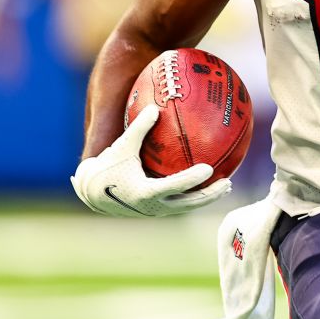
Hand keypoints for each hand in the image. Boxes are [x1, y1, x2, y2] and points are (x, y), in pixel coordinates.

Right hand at [71, 106, 231, 216]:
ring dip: (207, 198)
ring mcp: (156, 211)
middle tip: (227, 182)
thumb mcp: (121, 146)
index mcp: (145, 192)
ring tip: (226, 186)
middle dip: (210, 195)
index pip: (174, 187)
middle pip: (188, 203)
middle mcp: (153, 206)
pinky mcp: (157, 210)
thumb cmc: (107, 167)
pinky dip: (196, 196)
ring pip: (187, 207)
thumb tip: (155, 107)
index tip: (209, 169)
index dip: (192, 179)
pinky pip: (181, 203)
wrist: (92, 193)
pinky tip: (208, 185)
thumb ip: (139, 128)